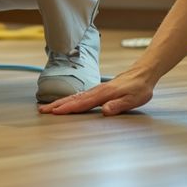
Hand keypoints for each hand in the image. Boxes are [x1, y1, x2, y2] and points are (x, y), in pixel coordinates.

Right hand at [38, 69, 154, 115]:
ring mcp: (97, 90)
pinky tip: (66, 103)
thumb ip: (118, 105)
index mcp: (104, 94)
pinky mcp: (99, 91)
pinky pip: (81, 96)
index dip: (68, 108)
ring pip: (75, 97)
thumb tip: (105, 111)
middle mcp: (98, 91)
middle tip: (43, 110)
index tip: (55, 112)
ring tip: (48, 107)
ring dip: (61, 102)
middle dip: (57, 105)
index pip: (83, 103)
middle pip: (74, 99)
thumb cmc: (139, 88)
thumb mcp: (133, 100)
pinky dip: (70, 100)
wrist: (143, 73)